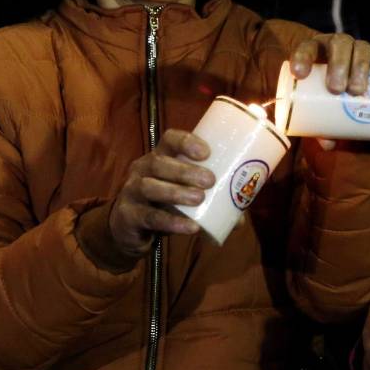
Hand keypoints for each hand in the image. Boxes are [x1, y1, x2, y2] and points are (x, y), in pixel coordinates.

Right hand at [109, 129, 213, 259]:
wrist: (129, 229)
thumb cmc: (162, 204)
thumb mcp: (181, 196)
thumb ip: (209, 202)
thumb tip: (240, 217)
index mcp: (159, 157)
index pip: (169, 139)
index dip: (186, 142)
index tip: (207, 152)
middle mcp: (141, 169)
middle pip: (158, 162)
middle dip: (185, 170)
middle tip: (210, 180)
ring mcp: (131, 191)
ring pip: (150, 187)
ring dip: (176, 192)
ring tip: (199, 199)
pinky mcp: (128, 215)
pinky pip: (149, 217)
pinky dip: (171, 222)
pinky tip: (190, 226)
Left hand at [289, 34, 369, 149]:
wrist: (355, 100)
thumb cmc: (330, 105)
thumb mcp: (323, 113)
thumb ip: (323, 128)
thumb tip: (327, 143)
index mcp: (318, 54)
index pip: (307, 48)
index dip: (302, 57)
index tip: (300, 74)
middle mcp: (340, 47)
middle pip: (339, 44)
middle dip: (338, 64)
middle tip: (337, 89)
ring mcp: (362, 51)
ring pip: (362, 47)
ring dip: (360, 66)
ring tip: (358, 90)